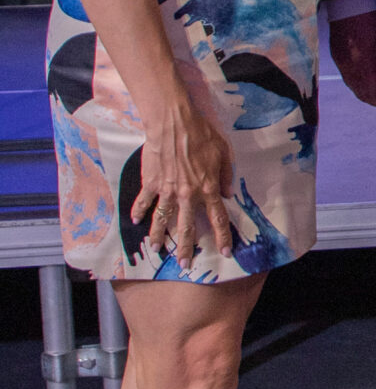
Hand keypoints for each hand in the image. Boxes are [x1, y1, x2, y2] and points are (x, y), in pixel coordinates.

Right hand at [132, 86, 238, 264]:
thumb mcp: (224, 153)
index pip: (218, 218)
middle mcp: (187, 195)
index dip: (222, 237)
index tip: (224, 252)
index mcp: (207, 188)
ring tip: (157, 250)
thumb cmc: (201, 135)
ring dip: (160, 237)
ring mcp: (167, 191)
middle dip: (187, 248)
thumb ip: (226, 176)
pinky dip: (138, 211)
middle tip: (185, 264)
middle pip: (188, 227)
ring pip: (163, 220)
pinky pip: (144, 201)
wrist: (173, 124)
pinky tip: (135, 221)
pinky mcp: (151, 183)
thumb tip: (227, 194)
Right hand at [329, 9, 375, 112]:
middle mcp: (347, 64)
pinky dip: (359, 83)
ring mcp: (339, 59)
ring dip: (368, 93)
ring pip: (353, 85)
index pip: (371, 92)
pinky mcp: (336, 52)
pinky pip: (347, 76)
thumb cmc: (372, 12)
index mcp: (361, 61)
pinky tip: (370, 80)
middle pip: (360, 92)